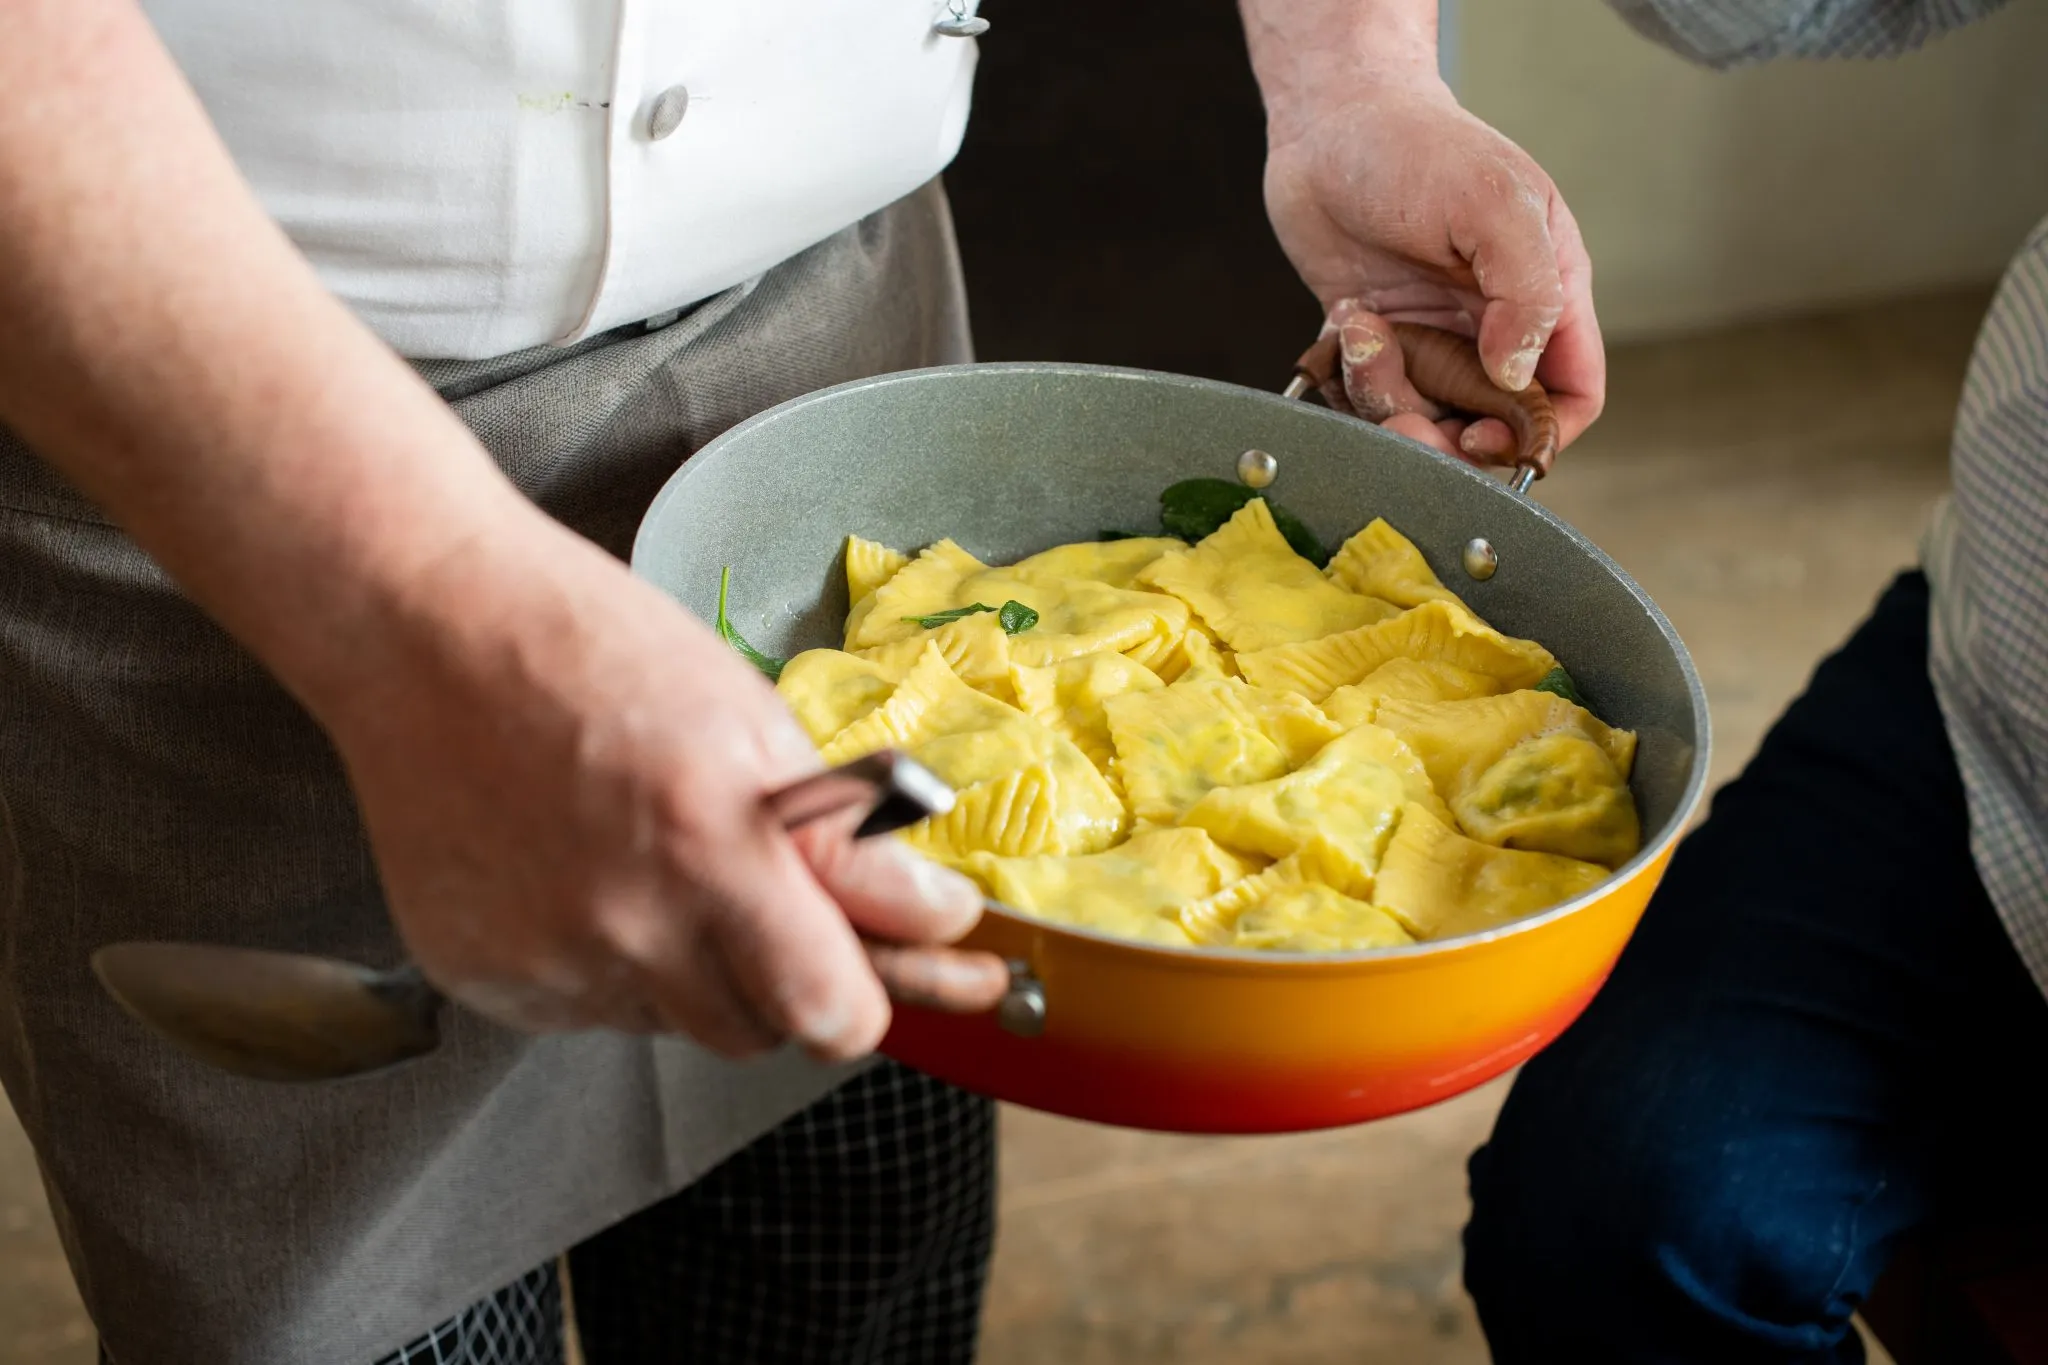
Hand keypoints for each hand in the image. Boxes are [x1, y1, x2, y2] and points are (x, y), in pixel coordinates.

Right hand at [321, 521, 1008, 1060]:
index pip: (833, 1013)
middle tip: (761, 896)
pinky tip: (582, 874)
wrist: (424, 630)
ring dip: (692, 971)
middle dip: (782, 979)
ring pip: (672, 1024)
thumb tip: (937, 921)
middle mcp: (627, 922)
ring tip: (655, 863)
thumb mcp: (754, 723)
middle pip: (756, 1034)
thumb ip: (845, 845)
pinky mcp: (482, 976)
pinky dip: (606, 964)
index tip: (884, 971)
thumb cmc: (592, 648)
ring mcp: (546, 960)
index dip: (866, 998)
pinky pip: (587, 1011)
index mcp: (712, 846)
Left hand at [1261, 75, 1603, 465]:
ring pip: (1420, 415)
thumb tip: (1518, 375)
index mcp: (1544, 293)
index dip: (1539, 433)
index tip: (1488, 439)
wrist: (1330, 121)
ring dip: (1385, 395)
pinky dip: (1349, 379)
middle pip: (1488, 424)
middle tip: (1404, 421)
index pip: (1570, 392)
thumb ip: (1525, 291)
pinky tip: (1344, 322)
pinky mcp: (1374, 340)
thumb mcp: (1494, 204)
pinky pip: (1367, 397)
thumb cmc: (1419, 145)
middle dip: (1444, 438)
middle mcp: (1489, 324)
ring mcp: (1430, 335)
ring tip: (1363, 333)